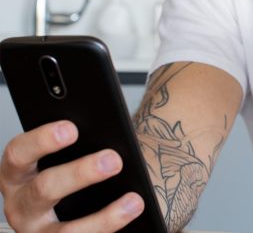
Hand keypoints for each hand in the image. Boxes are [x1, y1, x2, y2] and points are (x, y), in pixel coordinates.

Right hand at [0, 120, 143, 231]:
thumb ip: (84, 140)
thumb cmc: (81, 158)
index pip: (18, 153)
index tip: (72, 129)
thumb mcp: (75, 148)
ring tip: (134, 201)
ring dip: (103, 218)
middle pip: (44, 189)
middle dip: (80, 174)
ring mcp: (37, 231)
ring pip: (64, 232)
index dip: (42, 140)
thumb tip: (112, 135)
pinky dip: (108, 228)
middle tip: (114, 160)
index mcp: (18, 171)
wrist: (92, 192)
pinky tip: (132, 213)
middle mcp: (21, 203)